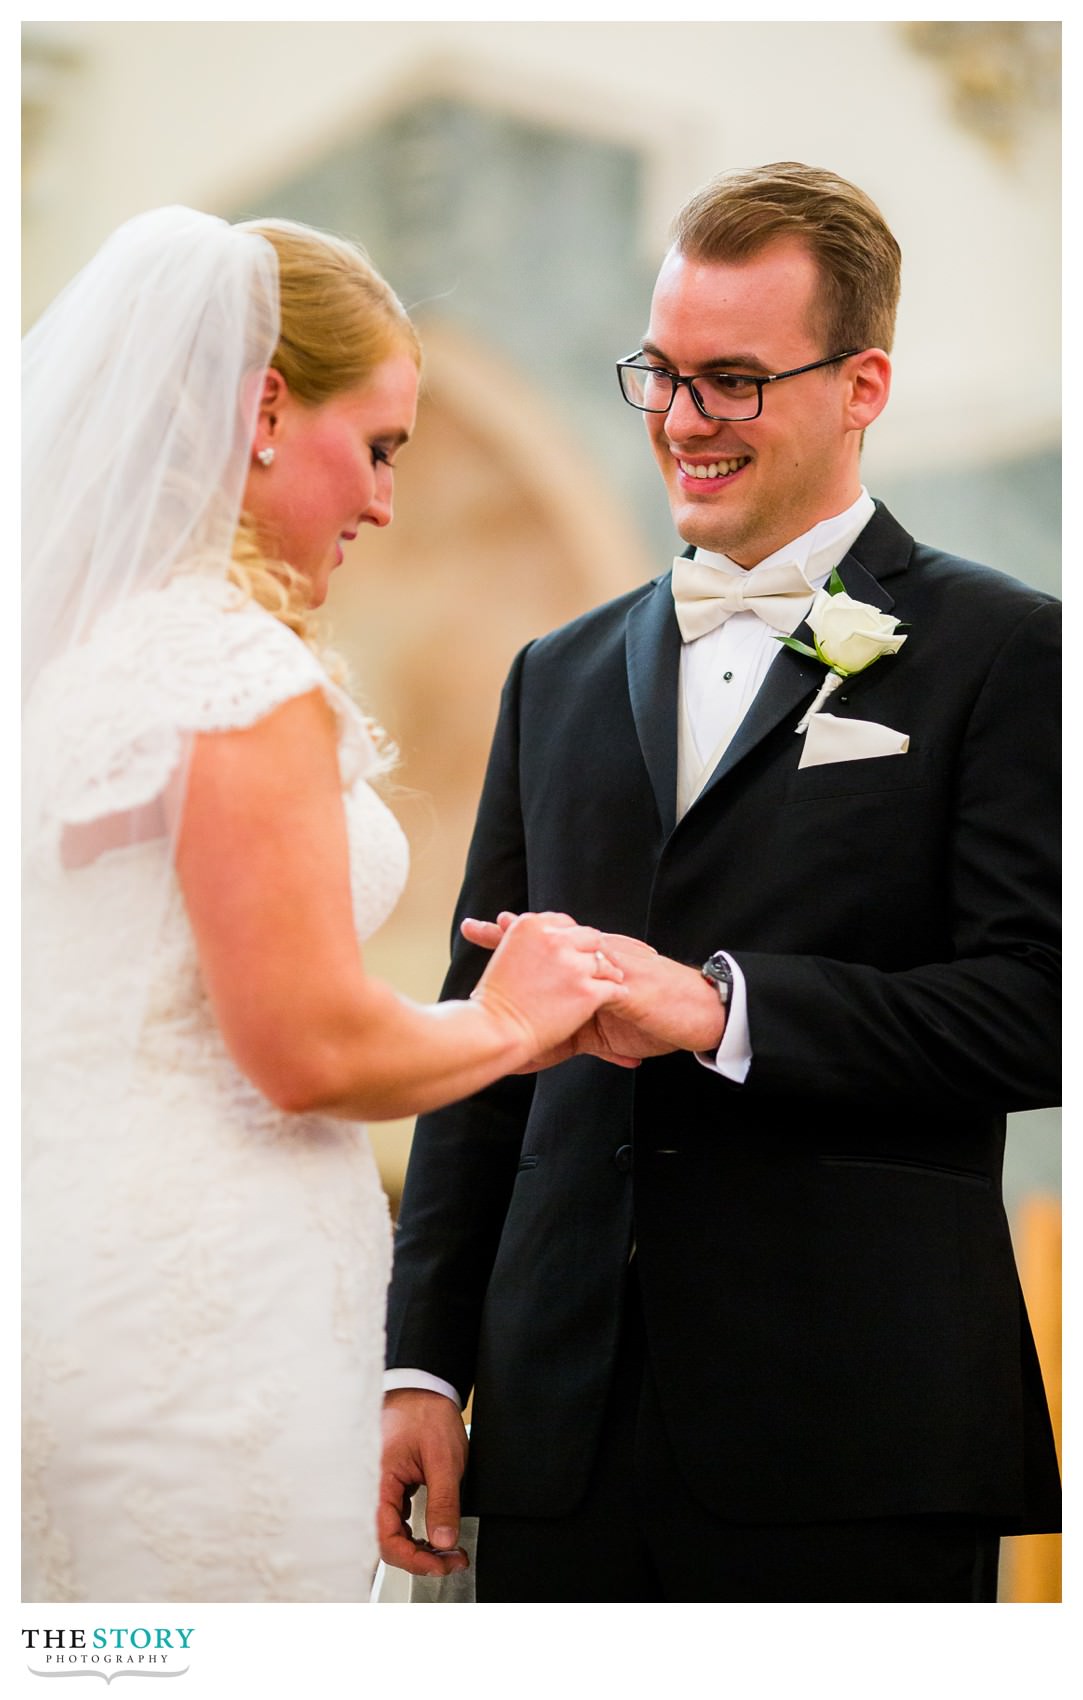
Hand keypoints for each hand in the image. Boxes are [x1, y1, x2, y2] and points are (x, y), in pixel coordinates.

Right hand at [378, 1390, 469, 1577]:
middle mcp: (373, 1489)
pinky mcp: (390, 1487)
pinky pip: (397, 1519)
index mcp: (378, 1482)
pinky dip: (416, 1533)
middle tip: (453, 1559)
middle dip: (421, 1558)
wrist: (423, 1389)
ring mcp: (380, 1489)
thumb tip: (443, 1541)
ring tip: (451, 1551)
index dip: (413, 1559)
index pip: (385, 1538)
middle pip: (388, 1542)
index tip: (441, 1564)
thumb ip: (443, 1502)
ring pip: (393, 1533)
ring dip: (420, 1548)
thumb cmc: (427, 1415)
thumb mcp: (444, 1459)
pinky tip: (436, 1534)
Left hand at [463, 915, 723, 1056]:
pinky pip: (593, 991)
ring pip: (568, 958)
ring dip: (535, 956)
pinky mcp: (628, 988)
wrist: (703, 1014)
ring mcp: (615, 969)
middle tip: (476, 927)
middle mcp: (602, 958)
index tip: (483, 928)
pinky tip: (548, 994)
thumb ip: (570, 1034)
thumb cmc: (658, 1017)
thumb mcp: (605, 1030)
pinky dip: (570, 996)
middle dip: (513, 936)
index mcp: (595, 963)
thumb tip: (534, 1051)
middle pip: (552, 943)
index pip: (551, 946)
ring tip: (503, 940)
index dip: (517, 938)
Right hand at [469, 910, 626, 1064]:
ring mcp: (573, 966)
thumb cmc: (494, 1000)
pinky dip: (617, 994)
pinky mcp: (586, 992)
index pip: (565, 924)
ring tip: (614, 981)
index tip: (577, 950)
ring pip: (605, 962)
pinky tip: (618, 999)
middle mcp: (554, 939)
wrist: (494, 1030)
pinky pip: (614, 988)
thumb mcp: (506, 955)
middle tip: (603, 964)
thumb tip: (537, 938)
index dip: (574, 939)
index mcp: (531, 925)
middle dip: (595, 951)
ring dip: (610, 972)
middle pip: (590, 938)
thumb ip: (529, 943)